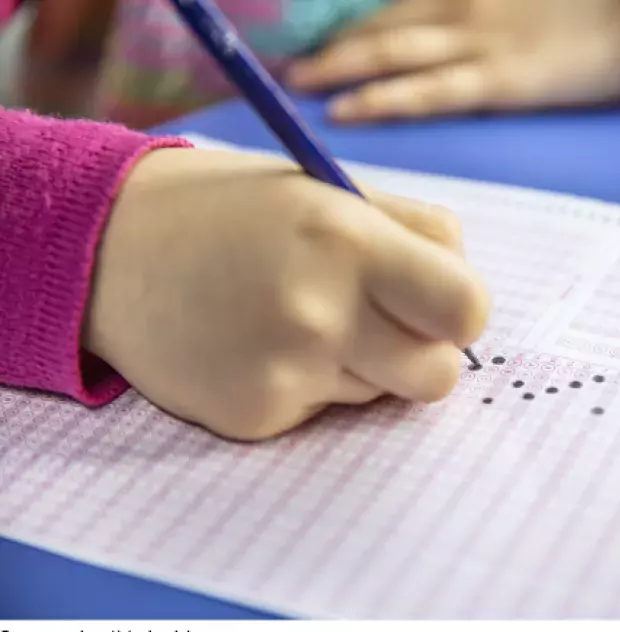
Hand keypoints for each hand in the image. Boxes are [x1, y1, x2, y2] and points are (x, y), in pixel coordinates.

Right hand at [83, 147, 490, 440]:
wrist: (110, 248)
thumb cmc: (235, 210)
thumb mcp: (328, 189)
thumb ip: (415, 231)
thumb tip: (469, 288)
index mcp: (349, 241)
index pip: (468, 311)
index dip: (462, 312)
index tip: (440, 304)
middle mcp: (321, 313)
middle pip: (439, 374)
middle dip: (423, 352)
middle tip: (380, 320)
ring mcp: (285, 372)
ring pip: (383, 394)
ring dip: (363, 365)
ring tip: (298, 319)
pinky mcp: (255, 416)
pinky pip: (325, 412)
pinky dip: (309, 385)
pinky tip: (260, 346)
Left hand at [285, 0, 619, 122]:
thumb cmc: (588, 8)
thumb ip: (473, 7)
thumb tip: (436, 22)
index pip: (390, 5)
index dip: (344, 22)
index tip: (303, 37)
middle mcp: (460, 7)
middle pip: (377, 24)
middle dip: (326, 44)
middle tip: (277, 62)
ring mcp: (477, 43)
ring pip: (391, 53)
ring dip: (337, 68)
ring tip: (294, 84)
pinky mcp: (499, 81)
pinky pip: (429, 92)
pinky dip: (384, 99)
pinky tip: (346, 110)